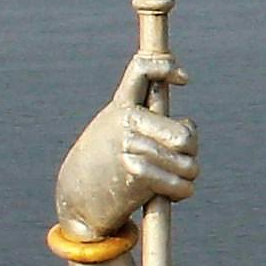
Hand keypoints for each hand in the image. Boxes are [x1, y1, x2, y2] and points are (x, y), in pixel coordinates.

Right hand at [53, 53, 195, 240]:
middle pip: (184, 135)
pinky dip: (181, 191)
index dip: (165, 67)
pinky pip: (181, 184)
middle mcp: (125, 121)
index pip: (141, 70)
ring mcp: (131, 146)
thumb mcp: (117, 133)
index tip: (184, 79)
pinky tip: (170, 193)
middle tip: (181, 158)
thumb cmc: (104, 167)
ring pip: (187, 163)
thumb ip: (149, 122)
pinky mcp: (136, 174)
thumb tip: (188, 129)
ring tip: (173, 178)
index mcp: (120, 107)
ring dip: (186, 175)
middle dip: (190, 150)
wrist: (75, 198)